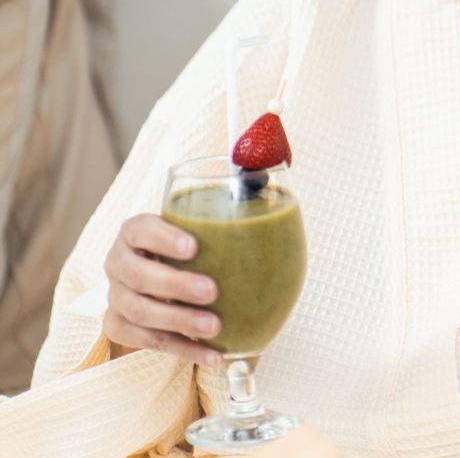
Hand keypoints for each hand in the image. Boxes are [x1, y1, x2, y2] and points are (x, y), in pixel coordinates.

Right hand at [102, 213, 222, 368]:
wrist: (163, 281)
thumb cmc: (192, 247)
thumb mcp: (202, 224)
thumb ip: (228, 207)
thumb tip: (265, 183)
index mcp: (136, 232)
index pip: (141, 229)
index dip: (163, 237)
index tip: (195, 247)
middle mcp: (118, 262)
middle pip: (137, 275)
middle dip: (175, 285)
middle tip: (212, 291)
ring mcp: (115, 296)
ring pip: (139, 312)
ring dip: (179, 322)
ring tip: (215, 327)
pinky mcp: (119, 325)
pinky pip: (147, 342)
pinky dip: (183, 351)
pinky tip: (214, 356)